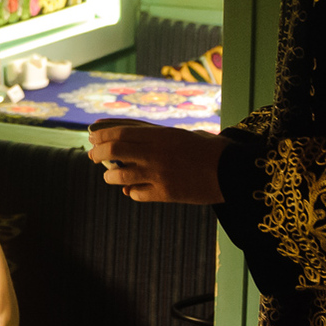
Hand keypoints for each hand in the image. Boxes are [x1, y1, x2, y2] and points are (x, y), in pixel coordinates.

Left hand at [87, 122, 227, 203]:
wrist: (233, 171)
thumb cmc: (210, 149)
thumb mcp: (182, 135)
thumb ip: (156, 135)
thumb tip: (127, 133)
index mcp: (161, 135)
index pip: (121, 132)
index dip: (103, 133)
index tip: (93, 135)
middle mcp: (156, 153)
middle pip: (114, 150)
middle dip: (98, 152)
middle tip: (92, 155)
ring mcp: (159, 174)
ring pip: (120, 175)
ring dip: (110, 175)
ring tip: (110, 175)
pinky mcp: (166, 194)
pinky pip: (137, 194)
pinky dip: (130, 192)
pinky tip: (130, 191)